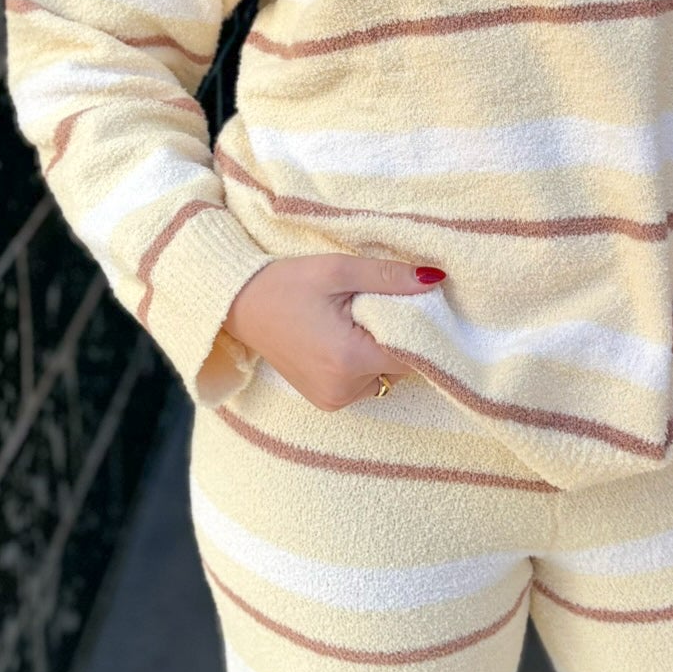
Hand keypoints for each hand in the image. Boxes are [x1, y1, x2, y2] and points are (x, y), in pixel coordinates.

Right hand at [221, 252, 445, 409]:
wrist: (238, 305)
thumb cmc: (285, 284)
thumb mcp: (337, 270)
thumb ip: (388, 277)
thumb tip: (434, 280)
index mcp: (349, 359)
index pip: (413, 353)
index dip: (419, 327)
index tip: (411, 303)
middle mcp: (343, 389)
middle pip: (400, 366)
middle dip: (397, 337)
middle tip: (373, 306)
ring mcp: (332, 400)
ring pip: (384, 376)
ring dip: (380, 351)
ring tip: (353, 321)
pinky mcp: (325, 401)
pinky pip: (364, 384)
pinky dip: (363, 362)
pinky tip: (344, 338)